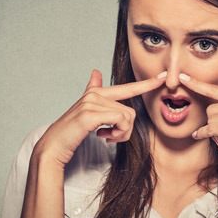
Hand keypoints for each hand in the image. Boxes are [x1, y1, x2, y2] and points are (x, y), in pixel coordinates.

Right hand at [33, 69, 165, 167]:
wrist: (54, 146)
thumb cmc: (72, 132)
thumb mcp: (85, 112)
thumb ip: (93, 92)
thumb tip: (96, 71)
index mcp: (96, 92)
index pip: (127, 88)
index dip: (146, 83)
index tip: (163, 77)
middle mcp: (95, 94)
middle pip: (130, 110)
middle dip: (127, 130)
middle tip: (113, 138)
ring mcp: (92, 102)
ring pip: (127, 117)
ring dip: (121, 134)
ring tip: (107, 138)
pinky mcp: (90, 114)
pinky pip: (120, 121)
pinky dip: (117, 134)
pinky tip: (104, 138)